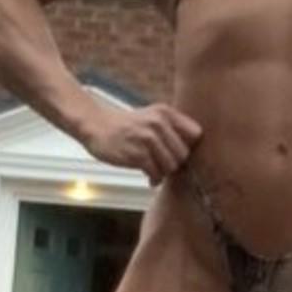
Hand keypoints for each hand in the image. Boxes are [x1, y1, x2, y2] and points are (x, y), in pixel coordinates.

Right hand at [80, 99, 202, 183]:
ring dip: (163, 172)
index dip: (190, 145)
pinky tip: (147, 176)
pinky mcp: (136, 154)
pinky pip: (156, 173)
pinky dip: (153, 178)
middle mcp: (158, 123)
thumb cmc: (127, 126)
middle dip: (174, 162)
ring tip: (154, 169)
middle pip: (184, 154)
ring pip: (171, 165)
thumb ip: (173, 128)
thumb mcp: (152, 116)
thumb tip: (192, 152)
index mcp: (165, 113)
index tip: (178, 151)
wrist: (96, 126)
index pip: (196, 133)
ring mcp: (147, 139)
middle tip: (163, 164)